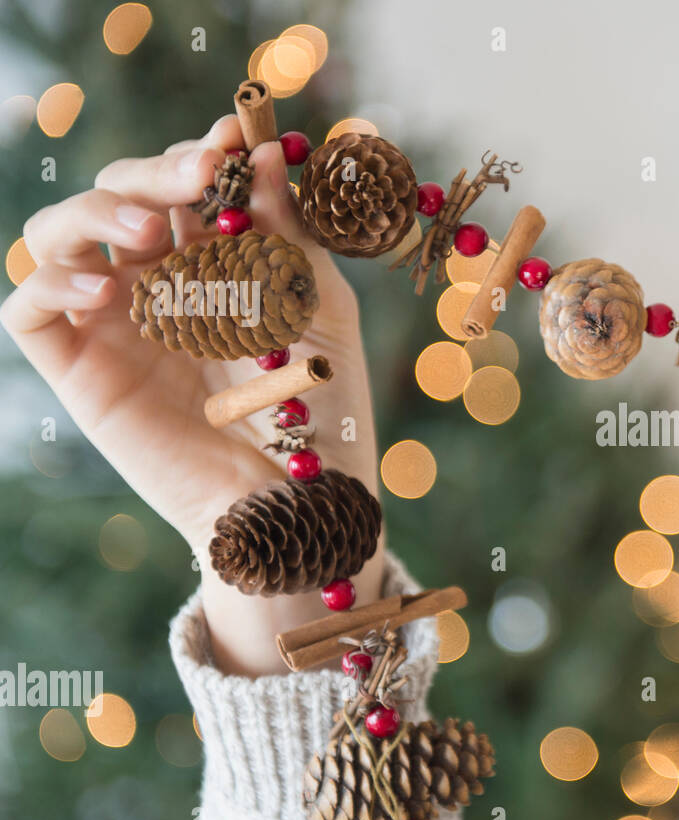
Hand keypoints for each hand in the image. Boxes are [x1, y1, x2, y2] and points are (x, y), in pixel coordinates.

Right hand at [0, 114, 385, 675]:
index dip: (204, 152)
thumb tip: (265, 148)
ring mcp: (113, 322)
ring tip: (146, 236)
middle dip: (154, 172)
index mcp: (217, 259)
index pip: (189, 185)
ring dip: (94, 213)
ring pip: (59, 233)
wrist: (299, 498)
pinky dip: (51, 281)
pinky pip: (29, 309)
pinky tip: (102, 287)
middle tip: (197, 176)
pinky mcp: (81, 371)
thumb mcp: (318, 310)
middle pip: (121, 194)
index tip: (235, 135)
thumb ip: (287, 234)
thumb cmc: (322, 408)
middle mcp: (157, 282)